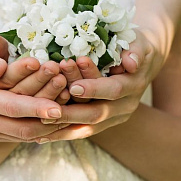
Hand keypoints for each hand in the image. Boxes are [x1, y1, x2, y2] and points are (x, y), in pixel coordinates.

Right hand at [0, 42, 68, 142]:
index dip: (36, 108)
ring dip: (50, 126)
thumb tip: (0, 68)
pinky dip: (42, 129)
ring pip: (25, 134)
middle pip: (22, 127)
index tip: (60, 107)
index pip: (11, 107)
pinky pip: (22, 135)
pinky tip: (62, 120)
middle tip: (75, 107)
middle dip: (50, 118)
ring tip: (74, 112)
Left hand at [38, 29, 164, 141]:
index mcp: (133, 85)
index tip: (73, 87)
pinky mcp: (103, 124)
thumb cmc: (134, 46)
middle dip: (72, 111)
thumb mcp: (138, 43)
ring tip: (41, 121)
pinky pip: (81, 131)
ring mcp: (114, 118)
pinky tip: (40, 136)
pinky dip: (62, 134)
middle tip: (49, 107)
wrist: (140, 64)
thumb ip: (135, 51)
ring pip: (87, 126)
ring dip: (63, 125)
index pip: (113, 89)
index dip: (94, 88)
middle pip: (97, 112)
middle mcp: (125, 106)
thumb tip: (131, 62)